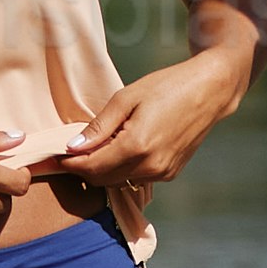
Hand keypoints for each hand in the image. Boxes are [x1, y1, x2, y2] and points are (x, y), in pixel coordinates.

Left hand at [40, 52, 243, 208]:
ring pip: (119, 181)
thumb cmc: (167, 86)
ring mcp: (163, 173)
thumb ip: (99, 126)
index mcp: (137, 145)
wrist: (211, 90)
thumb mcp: (127, 97)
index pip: (91, 167)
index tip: (55, 155)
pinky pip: (137, 177)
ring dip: (103, 169)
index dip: (70, 163)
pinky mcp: (171, 173)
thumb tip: (73, 147)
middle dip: (84, 168)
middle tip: (72, 150)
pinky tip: (124, 147)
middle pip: (102, 179)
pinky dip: (123, 168)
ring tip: (99, 145)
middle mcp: (151, 166)